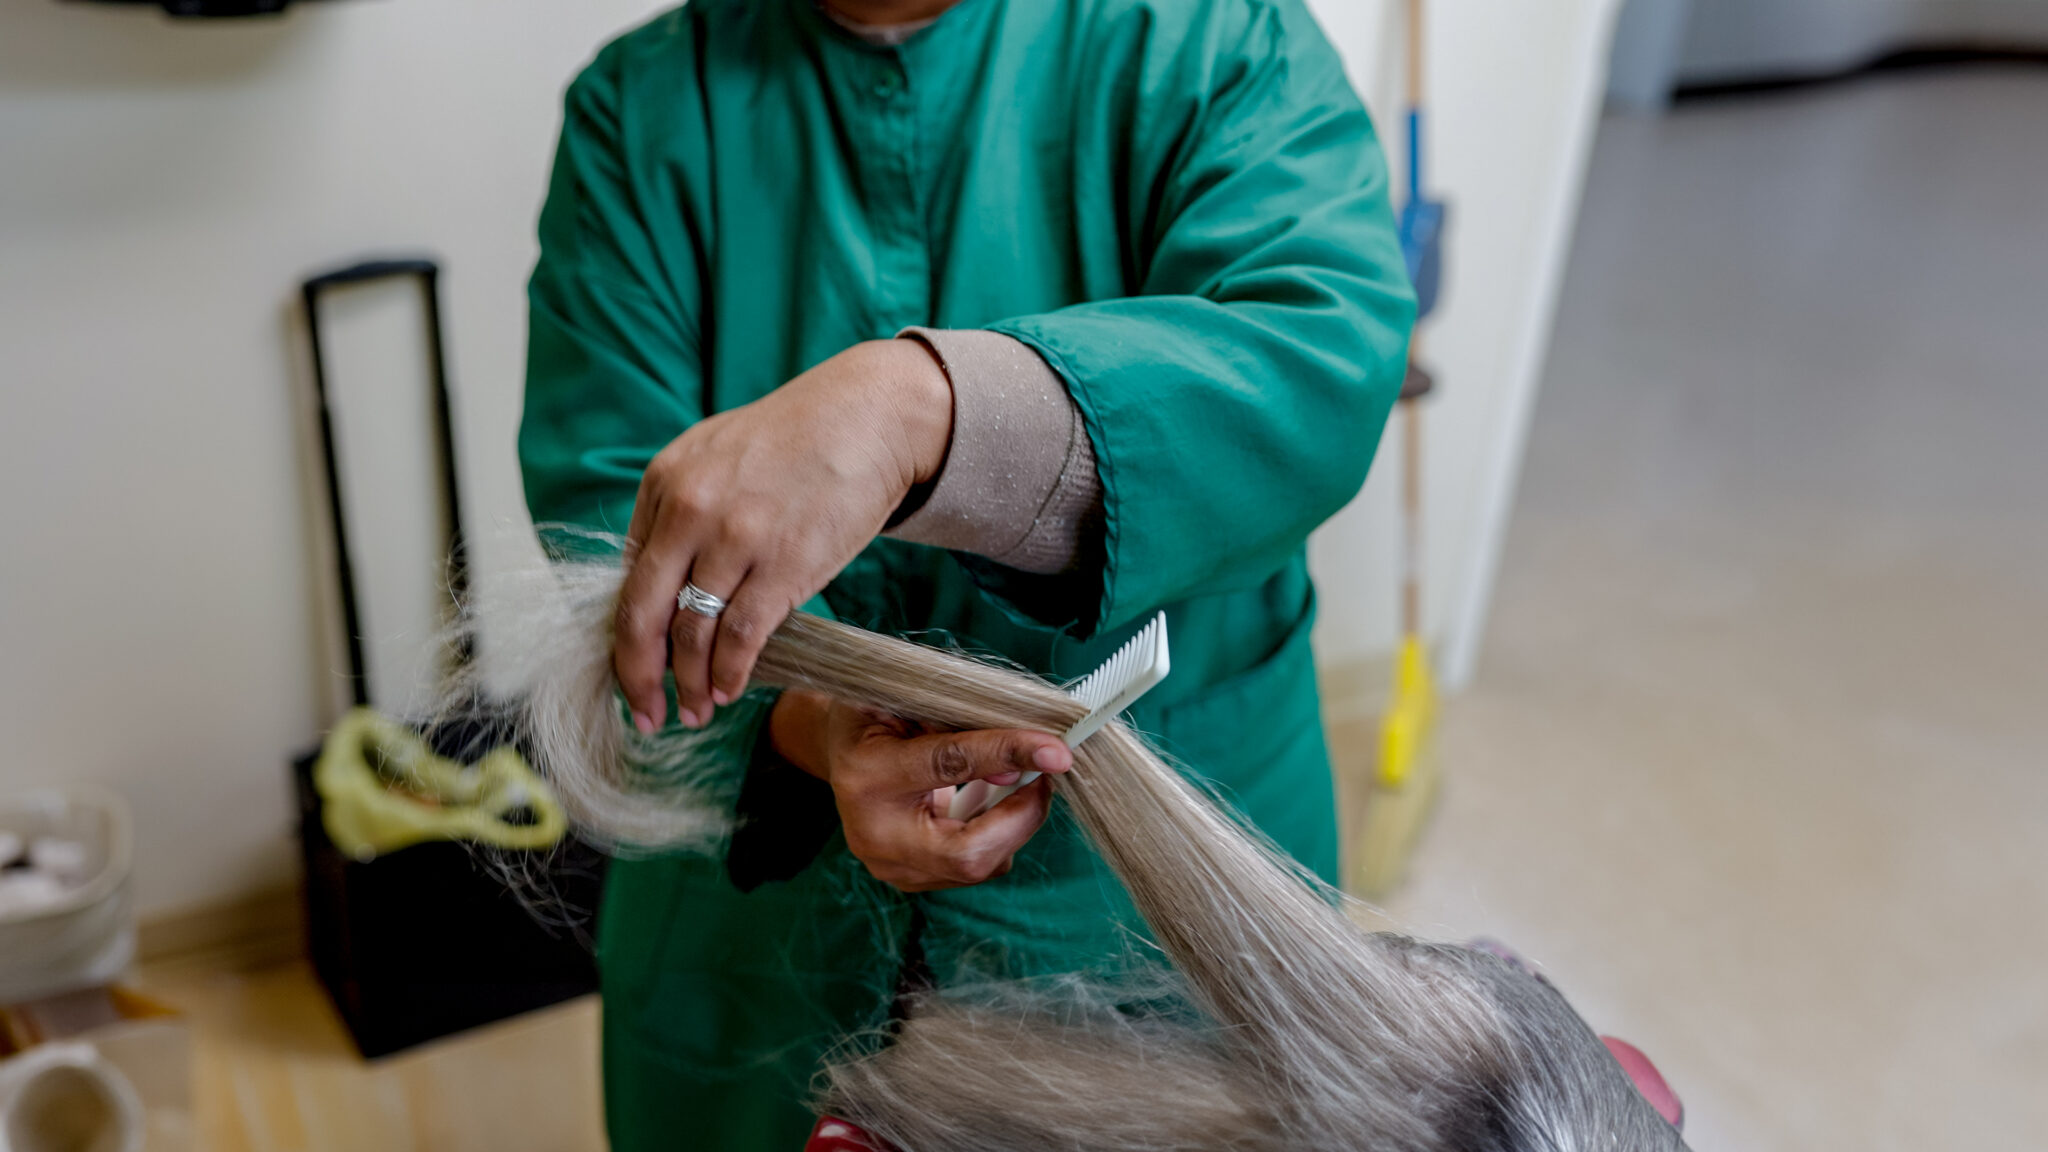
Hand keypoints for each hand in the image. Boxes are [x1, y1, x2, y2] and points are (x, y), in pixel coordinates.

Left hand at [615, 340, 951, 731]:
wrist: (870, 415)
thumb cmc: (797, 441)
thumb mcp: (716, 457)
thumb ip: (680, 513)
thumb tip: (663, 589)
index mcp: (664, 483)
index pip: (627, 580)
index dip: (624, 638)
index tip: (634, 674)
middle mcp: (690, 509)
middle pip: (641, 614)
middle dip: (638, 676)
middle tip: (647, 715)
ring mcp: (737, 538)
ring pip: (692, 633)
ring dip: (691, 684)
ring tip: (696, 710)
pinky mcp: (786, 563)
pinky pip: (742, 635)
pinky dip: (731, 672)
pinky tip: (731, 689)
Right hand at [770, 690, 1073, 891]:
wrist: (839, 750)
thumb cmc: (878, 715)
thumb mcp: (910, 700)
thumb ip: (962, 726)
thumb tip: (1021, 770)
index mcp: (867, 775)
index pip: (948, 766)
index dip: (1006, 755)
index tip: (1056, 752)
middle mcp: (874, 835)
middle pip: (968, 852)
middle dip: (1022, 817)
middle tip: (1045, 775)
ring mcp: (890, 867)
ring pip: (978, 866)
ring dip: (1013, 823)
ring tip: (1015, 780)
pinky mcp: (910, 880)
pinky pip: (973, 867)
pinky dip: (996, 835)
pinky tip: (990, 801)